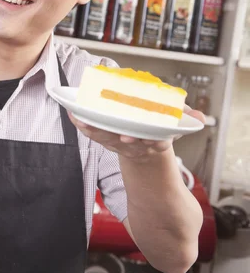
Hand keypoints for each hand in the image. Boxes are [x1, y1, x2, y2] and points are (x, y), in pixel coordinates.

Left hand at [68, 105, 205, 161]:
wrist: (145, 158)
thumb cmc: (157, 132)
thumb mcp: (175, 127)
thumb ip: (185, 120)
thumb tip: (199, 117)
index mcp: (154, 139)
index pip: (151, 139)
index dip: (143, 138)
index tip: (135, 137)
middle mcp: (135, 143)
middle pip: (123, 140)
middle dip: (114, 135)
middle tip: (107, 130)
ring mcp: (119, 142)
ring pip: (105, 136)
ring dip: (92, 128)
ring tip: (80, 117)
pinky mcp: (107, 139)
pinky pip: (94, 133)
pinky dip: (84, 125)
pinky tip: (74, 114)